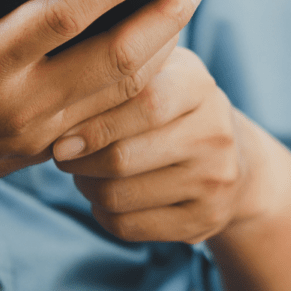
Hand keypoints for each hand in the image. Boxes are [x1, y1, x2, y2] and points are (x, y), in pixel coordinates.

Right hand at [0, 0, 207, 222]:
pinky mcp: (49, 150)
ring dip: (164, 46)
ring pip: (123, 92)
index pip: (63, 16)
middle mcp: (20, 105)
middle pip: (115, 59)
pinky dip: (142, 78)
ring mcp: (40, 134)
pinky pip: (111, 113)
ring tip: (185, 3)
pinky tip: (158, 43)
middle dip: (164, 15)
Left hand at [53, 47, 279, 243]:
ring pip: (119, 196)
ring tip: (83, 171)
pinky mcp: (205, 220)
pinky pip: (128, 226)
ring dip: (86, 186)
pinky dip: (102, 213)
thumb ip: (118, 63)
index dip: (93, 122)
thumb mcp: (160, 71)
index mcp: (199, 84)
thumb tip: (57, 65)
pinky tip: (105, 195)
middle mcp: (214, 132)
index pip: (142, 102)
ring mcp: (214, 179)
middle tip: (62, 154)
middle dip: (79, 160)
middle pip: (123, 157)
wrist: (232, 158)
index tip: (59, 134)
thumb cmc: (172, 106)